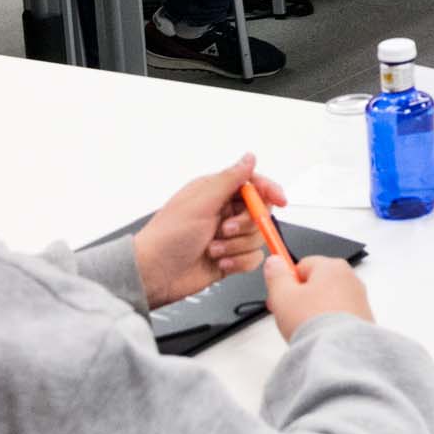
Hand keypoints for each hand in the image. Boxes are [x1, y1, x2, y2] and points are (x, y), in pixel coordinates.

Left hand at [131, 154, 285, 308]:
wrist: (154, 275)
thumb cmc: (167, 237)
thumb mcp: (200, 203)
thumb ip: (229, 179)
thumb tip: (249, 158)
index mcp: (215, 193)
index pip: (253, 184)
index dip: (269, 191)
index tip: (280, 200)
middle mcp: (223, 212)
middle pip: (260, 212)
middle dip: (246, 225)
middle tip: (225, 230)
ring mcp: (227, 236)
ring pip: (257, 237)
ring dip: (238, 246)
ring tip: (214, 249)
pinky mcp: (230, 257)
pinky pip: (252, 258)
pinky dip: (239, 262)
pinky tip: (221, 262)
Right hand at [263, 252, 373, 342]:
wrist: (338, 350)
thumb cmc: (314, 321)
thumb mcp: (283, 296)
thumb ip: (276, 276)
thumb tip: (274, 262)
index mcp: (332, 266)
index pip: (302, 265)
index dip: (286, 281)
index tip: (278, 295)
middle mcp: (350, 278)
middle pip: (316, 283)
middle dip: (300, 297)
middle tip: (288, 315)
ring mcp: (359, 299)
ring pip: (327, 300)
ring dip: (314, 311)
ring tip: (303, 328)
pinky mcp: (363, 318)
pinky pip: (339, 315)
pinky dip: (328, 323)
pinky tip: (319, 335)